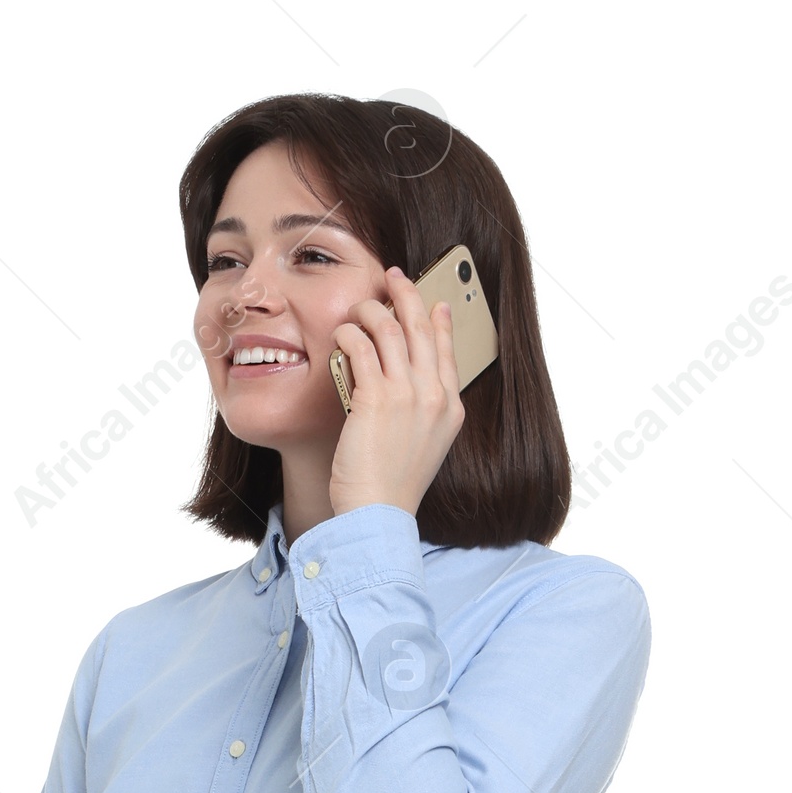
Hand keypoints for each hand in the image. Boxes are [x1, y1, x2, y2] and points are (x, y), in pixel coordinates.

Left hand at [328, 267, 464, 520]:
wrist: (379, 514)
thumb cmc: (391, 488)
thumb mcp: (422, 447)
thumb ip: (421, 412)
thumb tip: (409, 382)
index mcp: (450, 408)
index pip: (448, 350)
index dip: (440, 320)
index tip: (434, 302)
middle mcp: (434, 396)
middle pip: (423, 328)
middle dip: (407, 294)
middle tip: (393, 277)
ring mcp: (408, 394)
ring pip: (391, 328)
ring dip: (371, 310)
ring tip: (357, 309)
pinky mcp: (377, 398)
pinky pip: (361, 345)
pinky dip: (349, 333)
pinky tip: (341, 334)